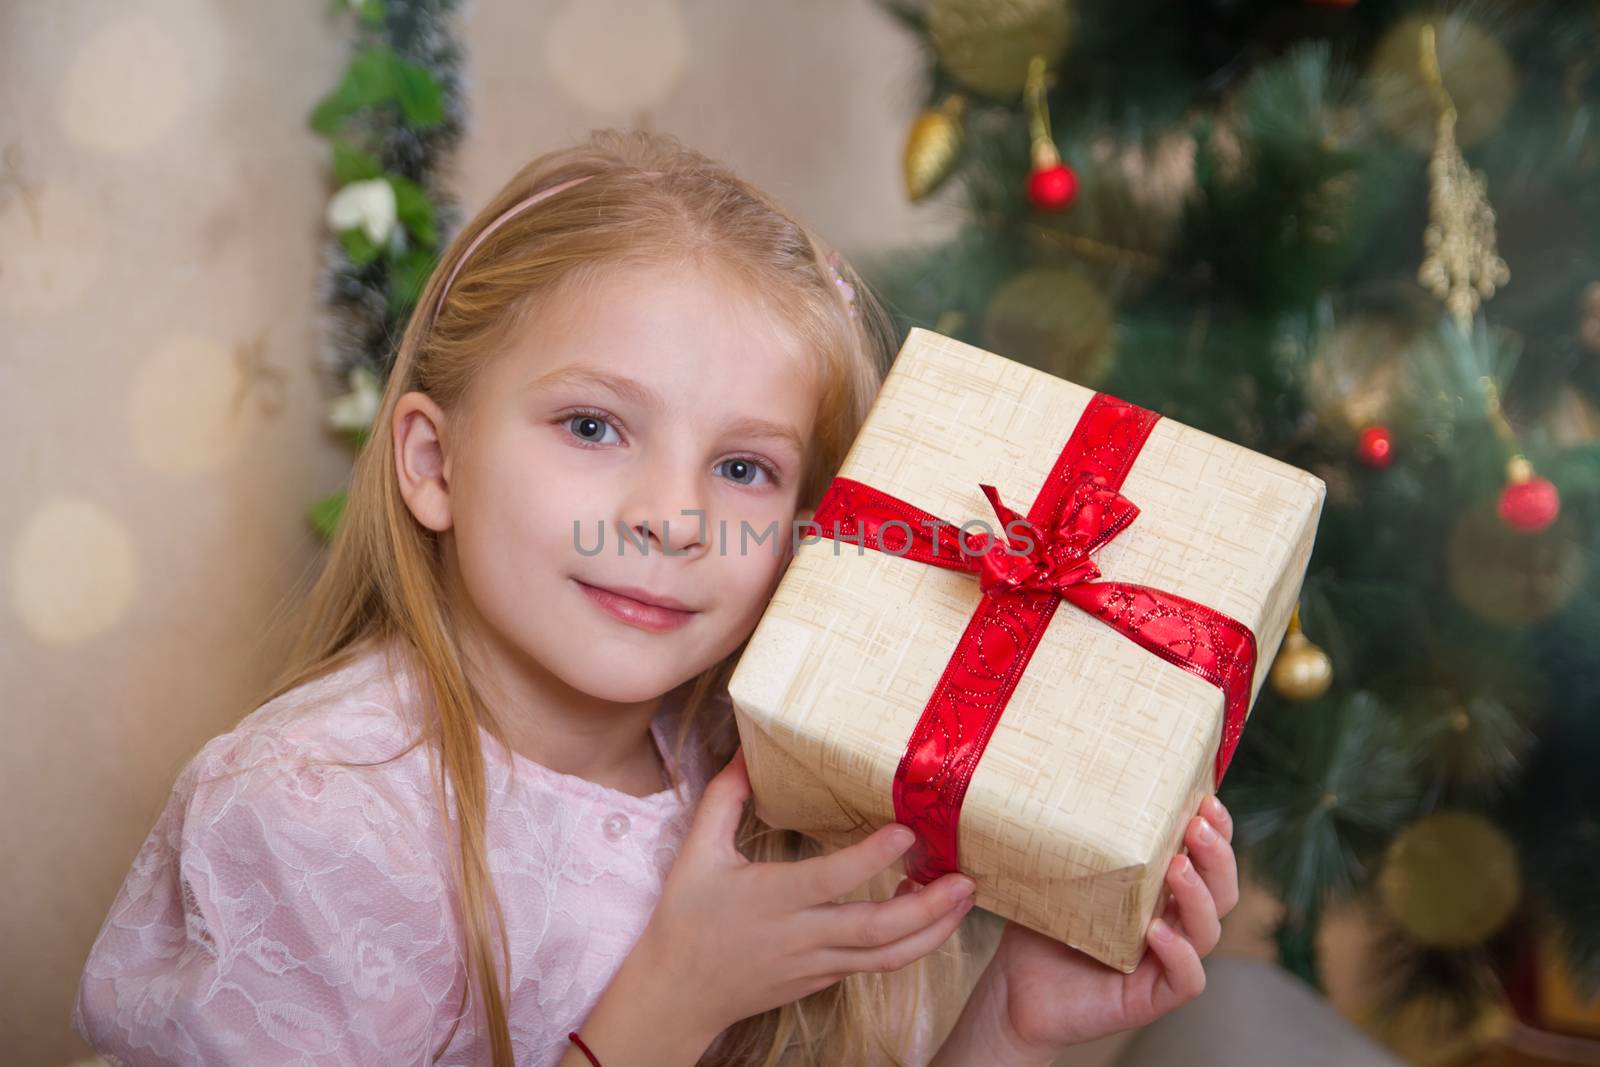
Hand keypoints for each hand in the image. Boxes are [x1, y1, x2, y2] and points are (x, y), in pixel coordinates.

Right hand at [632, 747, 978, 1042]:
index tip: (906, 832)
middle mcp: (800, 936)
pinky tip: (925, 914)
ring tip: (963, 897)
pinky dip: (908, 942)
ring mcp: (816, 964)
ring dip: (933, 930)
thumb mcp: (696, 854)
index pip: (830, 879)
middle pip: (877, 929)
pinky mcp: (822, 979)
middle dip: (928, 907)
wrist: (677, 994)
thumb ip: (723, 799)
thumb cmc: (686, 920)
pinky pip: (874, 965)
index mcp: (772, 900)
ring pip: (887, 956)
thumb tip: (744, 752)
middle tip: (965, 879)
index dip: (871, 859)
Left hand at [935, 794, 1239, 1063]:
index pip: (1204, 857)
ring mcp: (1166, 960)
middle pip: (1221, 890)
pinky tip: (1158, 932)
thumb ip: (1072, 834)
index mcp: (1159, 888)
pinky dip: (1180, 954)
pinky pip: (1187, 978)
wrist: (1014, 988)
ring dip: (1199, 897)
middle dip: (1217, 856)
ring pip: (1209, 930)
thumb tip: (1061, 770)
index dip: (1217, 830)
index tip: (1206, 798)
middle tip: (1196, 827)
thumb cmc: (1042, 924)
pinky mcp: (1153, 996)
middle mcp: (1173, 920)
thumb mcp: (1059, 871)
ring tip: (1176, 868)